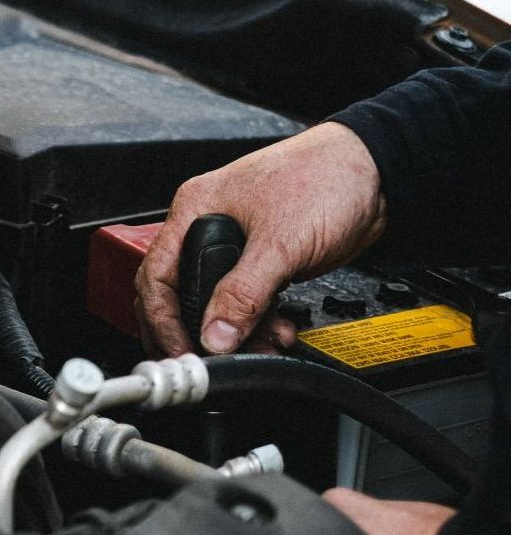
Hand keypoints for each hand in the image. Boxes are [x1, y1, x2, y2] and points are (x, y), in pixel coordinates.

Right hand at [134, 122, 386, 356]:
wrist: (377, 174)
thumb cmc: (326, 176)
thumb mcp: (279, 242)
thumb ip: (243, 293)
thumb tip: (215, 334)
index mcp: (195, 209)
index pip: (157, 275)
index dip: (162, 319)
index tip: (180, 350)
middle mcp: (208, 225)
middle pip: (181, 293)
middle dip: (196, 331)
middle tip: (207, 360)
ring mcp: (237, 244)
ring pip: (217, 303)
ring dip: (235, 332)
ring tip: (259, 347)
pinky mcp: (263, 260)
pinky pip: (247, 302)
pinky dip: (259, 323)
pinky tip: (277, 331)